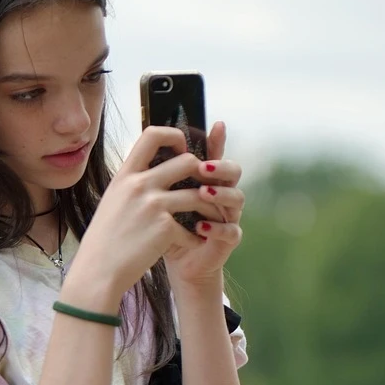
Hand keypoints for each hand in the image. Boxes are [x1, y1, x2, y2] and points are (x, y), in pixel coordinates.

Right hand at [67, 125, 227, 307]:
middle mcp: (139, 185)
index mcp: (125, 175)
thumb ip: (132, 183)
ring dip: (207, 208)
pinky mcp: (165, 228)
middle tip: (200, 190)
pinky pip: (193, 228)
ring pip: (200, 194)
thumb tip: (154, 168)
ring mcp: (153, 205)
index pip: (153, 134)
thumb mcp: (112, 200)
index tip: (181, 151)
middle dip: (201, 176)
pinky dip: (194, 239)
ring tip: (204, 219)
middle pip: (188, 161)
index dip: (175, 136)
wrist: (97, 271)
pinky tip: (189, 244)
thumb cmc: (104, 239)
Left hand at [164, 121, 244, 288]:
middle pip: (234, 172)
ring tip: (202, 193)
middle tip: (203, 167)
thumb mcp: (160, 197)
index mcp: (207, 181)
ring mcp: (229, 216)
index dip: (218, 141)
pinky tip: (201, 227)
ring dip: (220, 194)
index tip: (217, 125)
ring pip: (237, 199)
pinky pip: (231, 231)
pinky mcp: (229, 240)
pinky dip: (217, 228)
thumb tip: (147, 143)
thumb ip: (161, 175)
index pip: (214, 156)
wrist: (175, 260)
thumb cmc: (166, 225)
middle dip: (221, 167)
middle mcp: (222, 195)